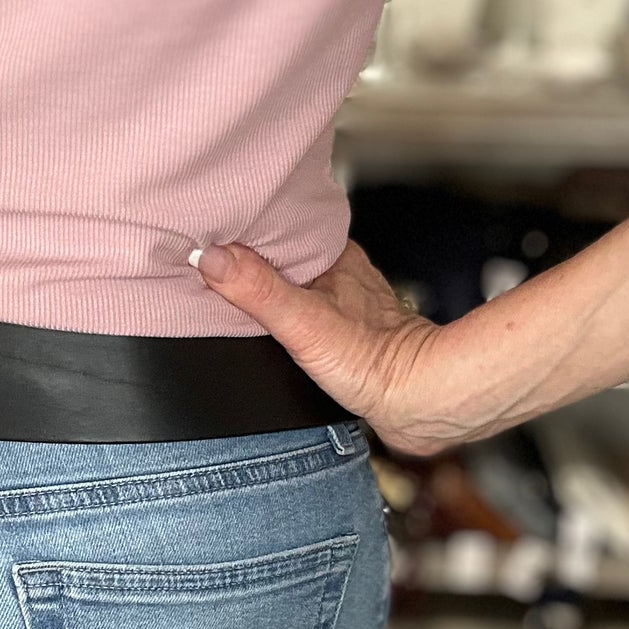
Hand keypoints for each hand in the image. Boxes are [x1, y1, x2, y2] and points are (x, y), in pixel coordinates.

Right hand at [192, 236, 462, 457]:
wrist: (420, 403)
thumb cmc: (376, 364)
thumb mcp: (302, 323)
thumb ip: (256, 289)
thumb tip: (209, 258)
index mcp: (331, 255)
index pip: (278, 226)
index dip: (243, 226)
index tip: (208, 225)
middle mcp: (340, 273)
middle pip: (283, 253)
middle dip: (249, 254)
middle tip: (209, 252)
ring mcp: (344, 303)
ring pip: (295, 281)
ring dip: (268, 284)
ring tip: (232, 285)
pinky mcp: (346, 334)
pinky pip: (305, 311)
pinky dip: (285, 313)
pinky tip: (272, 326)